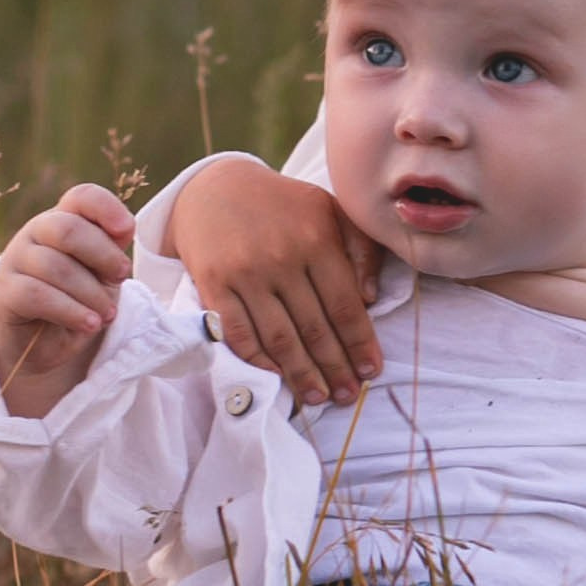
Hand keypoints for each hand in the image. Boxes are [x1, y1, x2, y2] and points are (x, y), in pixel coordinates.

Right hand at [0, 184, 135, 414]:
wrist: (46, 343)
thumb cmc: (80, 298)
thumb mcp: (104, 272)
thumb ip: (113, 247)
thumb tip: (124, 227)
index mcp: (64, 219)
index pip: (82, 197)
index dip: (106, 208)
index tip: (126, 231)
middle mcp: (35, 232)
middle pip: (68, 230)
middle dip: (103, 256)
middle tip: (121, 279)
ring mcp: (15, 260)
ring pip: (55, 267)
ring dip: (91, 294)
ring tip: (107, 315)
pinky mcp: (4, 293)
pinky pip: (37, 295)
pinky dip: (71, 311)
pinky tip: (90, 324)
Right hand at [171, 162, 382, 408]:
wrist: (215, 188)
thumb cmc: (283, 205)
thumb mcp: (331, 211)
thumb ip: (360, 249)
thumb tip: (370, 298)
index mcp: (316, 239)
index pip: (344, 304)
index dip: (360, 343)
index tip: (371, 371)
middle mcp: (281, 258)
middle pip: (314, 327)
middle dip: (334, 367)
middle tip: (348, 396)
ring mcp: (245, 274)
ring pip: (278, 337)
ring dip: (301, 374)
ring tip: (319, 397)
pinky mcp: (213, 285)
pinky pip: (238, 333)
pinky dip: (258, 360)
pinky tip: (276, 376)